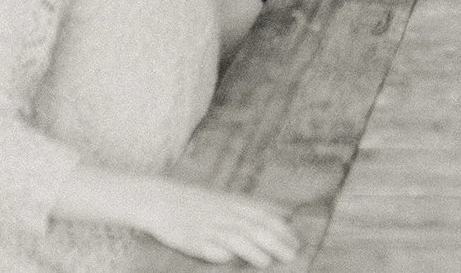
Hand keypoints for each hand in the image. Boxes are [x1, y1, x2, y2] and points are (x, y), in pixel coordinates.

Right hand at [112, 174, 298, 265]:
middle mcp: (226, 215)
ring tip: (267, 262)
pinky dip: (219, 252)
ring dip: (251, 250)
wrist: (164, 200)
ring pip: (233, 237)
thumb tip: (289, 213)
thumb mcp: (232, 199)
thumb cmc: (202, 202)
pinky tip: (229, 260)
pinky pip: (208, 246)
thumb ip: (258, 207)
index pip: (266, 217)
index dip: (283, 231)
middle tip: (291, 256)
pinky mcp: (191, 239)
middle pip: (254, 228)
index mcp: (237, 205)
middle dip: (275, 242)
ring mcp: (208, 227)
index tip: (296, 244)